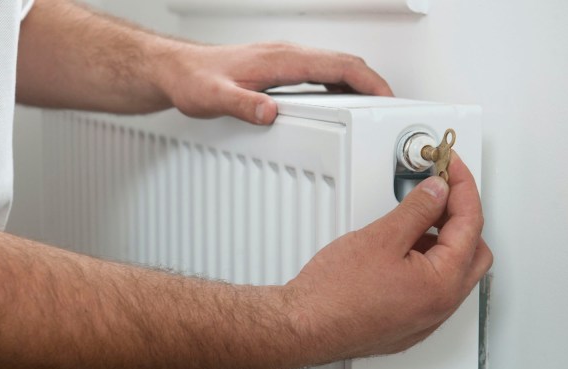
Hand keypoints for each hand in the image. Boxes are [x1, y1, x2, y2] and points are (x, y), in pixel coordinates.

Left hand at [158, 42, 392, 124]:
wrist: (178, 71)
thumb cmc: (193, 80)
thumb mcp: (214, 98)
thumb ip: (243, 105)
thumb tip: (270, 113)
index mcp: (281, 60)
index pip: (338, 66)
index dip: (369, 81)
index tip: (388, 99)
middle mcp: (286, 55)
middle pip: (343, 64)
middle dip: (372, 84)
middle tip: (389, 110)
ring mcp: (283, 60)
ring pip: (333, 68)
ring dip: (357, 86)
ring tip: (372, 111)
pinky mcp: (278, 69)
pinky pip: (318, 74)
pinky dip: (337, 87)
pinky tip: (338, 105)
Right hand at [283, 153, 491, 363]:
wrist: (305, 327)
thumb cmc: (334, 294)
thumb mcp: (380, 238)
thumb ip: (417, 210)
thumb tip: (437, 192)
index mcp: (442, 284)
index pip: (471, 224)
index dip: (461, 187)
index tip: (450, 168)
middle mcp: (440, 307)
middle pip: (474, 251)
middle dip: (462, 216)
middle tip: (441, 192)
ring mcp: (425, 319)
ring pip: (453, 272)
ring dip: (444, 241)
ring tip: (417, 217)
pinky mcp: (407, 325)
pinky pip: (432, 289)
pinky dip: (427, 263)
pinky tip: (403, 249)